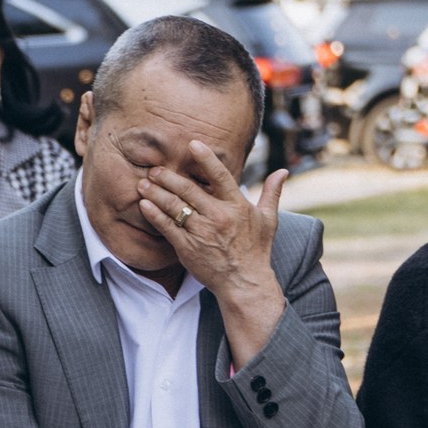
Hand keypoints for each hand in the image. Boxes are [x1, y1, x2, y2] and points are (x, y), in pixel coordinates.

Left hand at [137, 144, 284, 303]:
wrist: (244, 282)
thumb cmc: (256, 251)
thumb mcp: (268, 220)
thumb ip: (272, 193)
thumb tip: (284, 171)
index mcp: (237, 206)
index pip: (220, 176)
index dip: (206, 159)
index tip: (192, 144)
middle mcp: (218, 216)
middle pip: (189, 190)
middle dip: (168, 177)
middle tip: (154, 168)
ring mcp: (202, 232)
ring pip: (174, 206)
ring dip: (156, 193)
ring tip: (143, 183)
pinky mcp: (188, 247)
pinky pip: (167, 227)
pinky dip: (154, 214)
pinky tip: (144, 204)